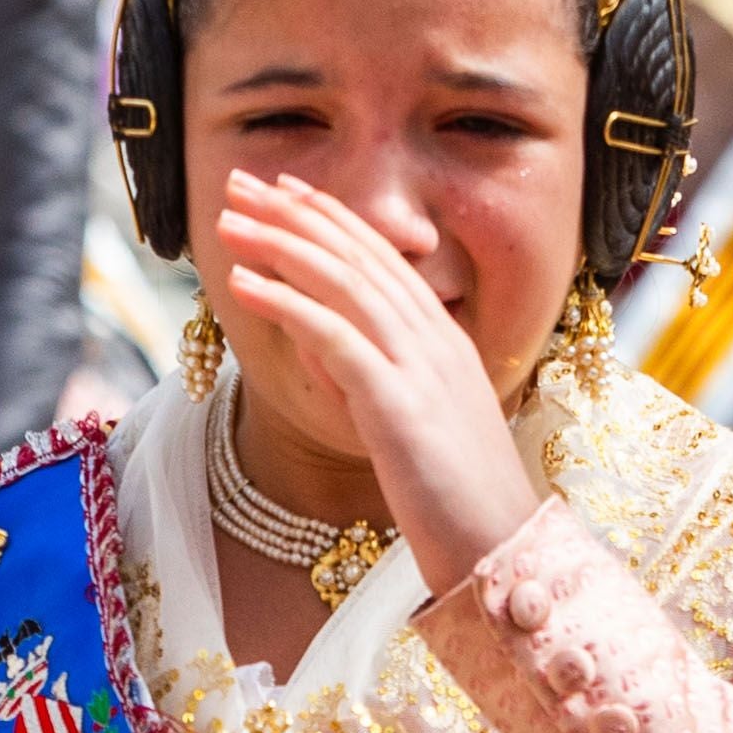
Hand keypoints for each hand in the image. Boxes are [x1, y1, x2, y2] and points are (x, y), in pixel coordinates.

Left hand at [209, 168, 542, 592]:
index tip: (287, 188)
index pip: (382, 260)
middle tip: (241, 182)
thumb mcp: (419, 427)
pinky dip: (285, 302)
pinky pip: (334, 336)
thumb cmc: (460, 503)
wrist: (504, 549)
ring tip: (229, 220)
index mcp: (446, 343)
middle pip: (358, 256)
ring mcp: (420, 368)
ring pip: (344, 283)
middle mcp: (436, 340)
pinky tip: (242, 282)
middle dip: (295, 213)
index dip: (332, 218)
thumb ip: (379, 382)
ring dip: (280, 244)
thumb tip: (326, 354)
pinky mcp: (397, 402)